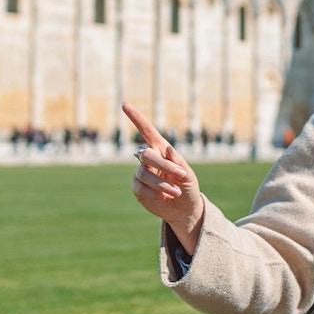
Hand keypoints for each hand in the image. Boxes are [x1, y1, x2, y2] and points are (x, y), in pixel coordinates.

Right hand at [122, 102, 204, 253]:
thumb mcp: (188, 174)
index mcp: (162, 150)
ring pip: (144, 173)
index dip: (136, 118)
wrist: (184, 208)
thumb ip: (179, 162)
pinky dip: (155, 192)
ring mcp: (141, 173)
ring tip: (175, 192)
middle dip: (164, 166)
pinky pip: (140, 187)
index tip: (125, 105)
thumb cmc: (188, 187)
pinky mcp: (137, 188)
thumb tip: (168, 149)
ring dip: (162, 183)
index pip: (147, 131)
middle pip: (146, 154)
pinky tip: (165, 197)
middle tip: (180, 175)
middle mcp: (149, 159)